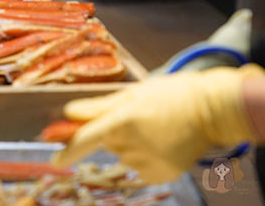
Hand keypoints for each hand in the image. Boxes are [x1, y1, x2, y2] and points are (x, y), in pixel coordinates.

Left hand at [51, 65, 264, 183]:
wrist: (212, 110)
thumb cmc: (169, 94)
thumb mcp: (133, 93)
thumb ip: (98, 106)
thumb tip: (68, 113)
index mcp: (124, 119)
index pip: (87, 139)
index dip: (68, 151)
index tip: (55, 160)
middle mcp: (134, 144)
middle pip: (106, 143)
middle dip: (111, 132)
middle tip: (135, 117)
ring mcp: (149, 162)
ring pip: (123, 155)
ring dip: (129, 144)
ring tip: (153, 128)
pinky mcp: (162, 175)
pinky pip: (139, 167)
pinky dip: (143, 156)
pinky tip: (160, 142)